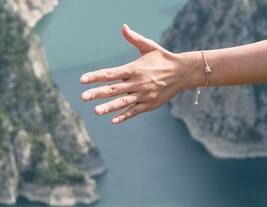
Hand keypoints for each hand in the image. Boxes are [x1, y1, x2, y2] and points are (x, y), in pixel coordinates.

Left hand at [79, 24, 199, 124]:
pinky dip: (124, 116)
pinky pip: (135, 111)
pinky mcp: (150, 104)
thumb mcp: (149, 46)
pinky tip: (113, 120)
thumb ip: (134, 38)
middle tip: (83, 97)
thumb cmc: (163, 58)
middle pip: (113, 89)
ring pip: (123, 102)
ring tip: (96, 111)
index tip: (83, 79)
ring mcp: (143, 95)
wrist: (183, 72)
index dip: (96, 76)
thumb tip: (123, 26)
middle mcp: (137, 83)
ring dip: (108, 107)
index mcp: (134, 69)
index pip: (111, 73)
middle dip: (97, 93)